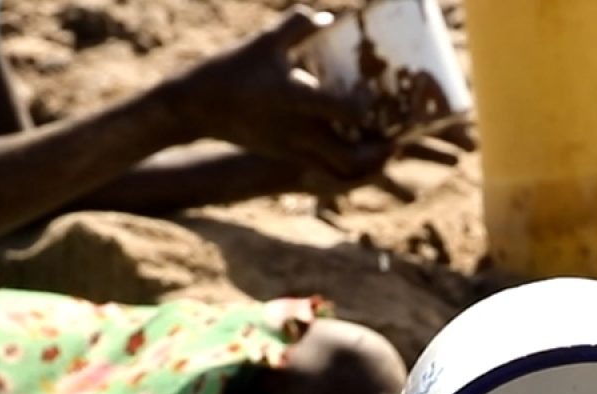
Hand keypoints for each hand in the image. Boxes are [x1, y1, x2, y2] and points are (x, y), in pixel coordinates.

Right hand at [165, 9, 391, 184]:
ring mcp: (293, 148)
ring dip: (366, 166)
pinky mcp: (287, 156)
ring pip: (339, 172)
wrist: (199, 106)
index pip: (345, 110)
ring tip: (384, 148)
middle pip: (349, 158)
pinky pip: (325, 173)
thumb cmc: (233, 68)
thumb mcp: (264, 41)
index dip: (370, 110)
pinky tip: (358, 152)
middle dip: (379, 154)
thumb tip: (330, 17)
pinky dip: (346, 169)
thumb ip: (298, 25)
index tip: (384, 101)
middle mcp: (297, 131)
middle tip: (398, 138)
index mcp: (295, 98)